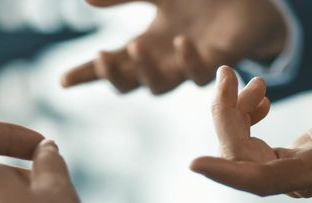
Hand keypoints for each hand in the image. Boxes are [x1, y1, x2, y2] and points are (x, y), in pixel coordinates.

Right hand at [61, 0, 286, 94]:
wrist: (248, 5)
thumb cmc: (200, 2)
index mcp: (146, 48)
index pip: (110, 65)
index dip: (86, 75)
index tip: (63, 80)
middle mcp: (164, 63)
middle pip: (131, 83)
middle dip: (114, 74)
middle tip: (100, 57)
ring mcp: (190, 67)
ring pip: (163, 85)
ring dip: (148, 70)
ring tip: (137, 45)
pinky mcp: (218, 63)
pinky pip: (201, 72)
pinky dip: (190, 60)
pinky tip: (182, 43)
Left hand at [190, 66, 311, 197]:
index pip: (262, 179)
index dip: (228, 173)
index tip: (195, 163)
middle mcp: (295, 179)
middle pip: (240, 156)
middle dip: (225, 115)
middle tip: (228, 74)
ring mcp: (286, 171)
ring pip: (238, 148)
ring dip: (233, 112)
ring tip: (256, 83)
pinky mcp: (280, 160)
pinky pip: (246, 142)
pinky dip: (243, 115)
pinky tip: (260, 97)